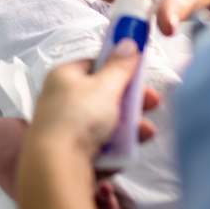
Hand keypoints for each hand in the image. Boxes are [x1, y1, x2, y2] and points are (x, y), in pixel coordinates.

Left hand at [26, 40, 160, 160]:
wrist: (56, 167)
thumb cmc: (79, 117)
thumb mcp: (105, 87)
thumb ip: (120, 66)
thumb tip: (128, 41)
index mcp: (64, 76)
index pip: (94, 64)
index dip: (119, 68)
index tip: (141, 75)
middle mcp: (61, 99)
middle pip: (103, 95)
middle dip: (132, 102)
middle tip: (153, 103)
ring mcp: (65, 127)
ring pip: (105, 122)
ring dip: (130, 126)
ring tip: (146, 132)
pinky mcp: (71, 152)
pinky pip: (99, 145)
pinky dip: (116, 146)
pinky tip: (129, 151)